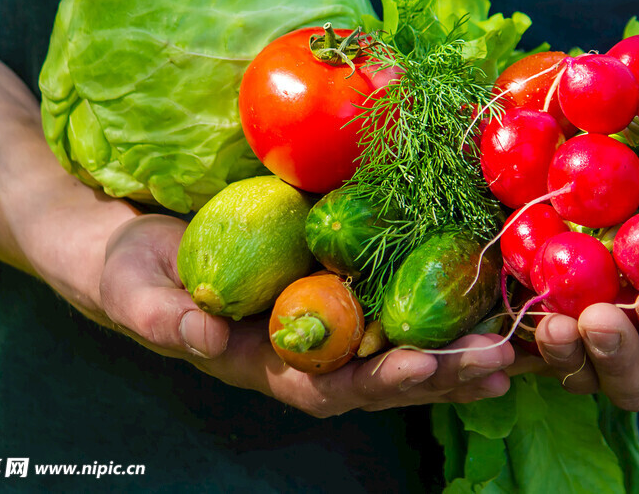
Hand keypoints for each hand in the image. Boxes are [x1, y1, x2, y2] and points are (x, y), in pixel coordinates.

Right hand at [98, 214, 514, 417]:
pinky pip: (391, 305)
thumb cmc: (130, 277)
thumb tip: (201, 339)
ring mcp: (323, 323)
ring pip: (396, 348)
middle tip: (496, 362)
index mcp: (262, 365)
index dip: (373, 382)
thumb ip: (166, 320)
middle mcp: (304, 353)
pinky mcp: (335, 287)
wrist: (135, 251)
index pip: (326, 386)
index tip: (419, 367)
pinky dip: (436, 309)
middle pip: (379, 377)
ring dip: (451, 353)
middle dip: (438, 374)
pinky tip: (479, 304)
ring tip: (508, 351)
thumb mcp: (136, 296)